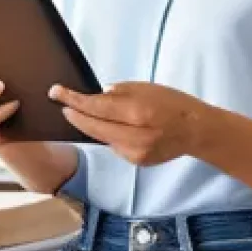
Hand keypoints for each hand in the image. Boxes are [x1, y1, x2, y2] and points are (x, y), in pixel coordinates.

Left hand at [48, 81, 209, 165]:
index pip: (96, 107)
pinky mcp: (136, 161)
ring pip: (101, 138)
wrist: (196, 131)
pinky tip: (109, 126)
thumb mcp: (146, 88)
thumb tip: (97, 96)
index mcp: (137, 113)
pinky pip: (113, 145)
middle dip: (75, 115)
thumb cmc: (173, 103)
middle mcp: (134, 137)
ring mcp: (135, 153)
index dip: (73, 100)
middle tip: (60, 103)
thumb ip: (119, 93)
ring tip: (81, 112)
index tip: (56, 93)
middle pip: (93, 127)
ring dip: (90, 125)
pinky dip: (108, 135)